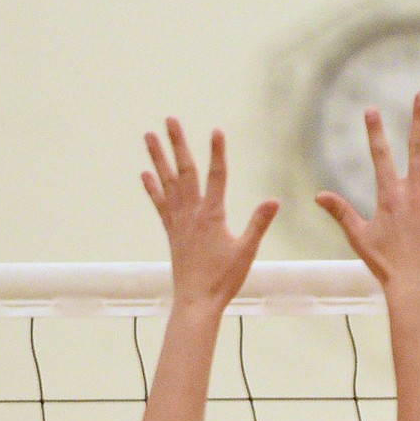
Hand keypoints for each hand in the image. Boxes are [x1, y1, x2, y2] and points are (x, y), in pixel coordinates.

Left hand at [142, 119, 278, 310]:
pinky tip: (145, 173)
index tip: (216, 131)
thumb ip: (259, 224)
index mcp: (212, 216)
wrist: (197, 300)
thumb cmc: (224, 278)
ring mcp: (178, 221)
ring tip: (148, 135)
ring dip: (157, 158)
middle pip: (184, 171)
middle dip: (177, 144)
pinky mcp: (171, 231)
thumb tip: (274, 201)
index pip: (217, 177)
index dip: (217, 153)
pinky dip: (152, 187)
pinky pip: (160, 204)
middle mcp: (191, 213)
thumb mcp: (247, 251)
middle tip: (170, 120)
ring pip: (167, 182)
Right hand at [316, 91, 419, 298]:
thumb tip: (318, 195)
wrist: (417, 288)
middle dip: (419, 118)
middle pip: (417, 148)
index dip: (375, 132)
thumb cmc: (387, 265)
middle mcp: (415, 194)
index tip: (371, 109)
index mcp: (390, 197)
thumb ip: (341, 212)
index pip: (380, 156)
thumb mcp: (359, 237)